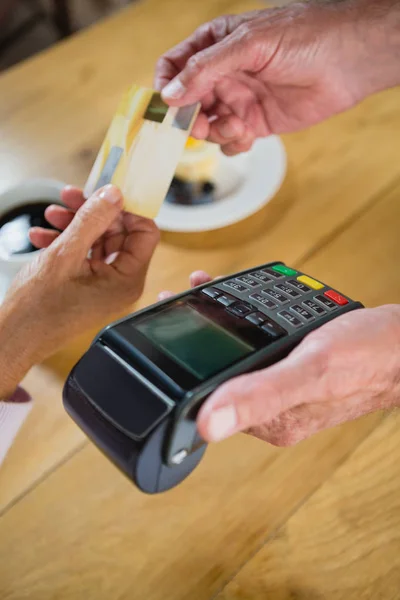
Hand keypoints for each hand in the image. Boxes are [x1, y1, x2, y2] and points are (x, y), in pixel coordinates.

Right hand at [0, 185, 158, 396]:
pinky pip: (84, 256)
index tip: (104, 192)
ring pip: (98, 242)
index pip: (146, 232)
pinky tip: (41, 235)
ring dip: (75, 224)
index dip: (126, 209)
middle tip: (69, 196)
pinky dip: (66, 242)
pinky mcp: (88, 287)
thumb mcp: (65, 254)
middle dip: (93, 212)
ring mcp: (105, 286)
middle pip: (120, 233)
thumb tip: (115, 194)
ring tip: (51, 213)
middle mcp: (121, 284)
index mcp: (127, 280)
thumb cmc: (37, 309)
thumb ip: (92, 220)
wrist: (13, 338)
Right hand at [156, 0, 399, 154]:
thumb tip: (171, 94)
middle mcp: (223, 74)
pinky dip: (234, 145)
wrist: (347, 62)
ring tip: (238, 126)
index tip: (167, 105)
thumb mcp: (249, 44)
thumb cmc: (303, 38)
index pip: (175, 66)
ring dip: (216, 132)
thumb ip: (206, 68)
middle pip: (187, 102)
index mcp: (215, 44)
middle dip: (190, 117)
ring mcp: (239, 100)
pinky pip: (231, 142)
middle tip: (200, 125)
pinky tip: (248, 136)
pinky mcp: (255, 123)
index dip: (166, 86)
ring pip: (208, 126)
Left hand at [159, 274, 399, 444]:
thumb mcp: (312, 369)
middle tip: (175, 302)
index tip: (164, 327)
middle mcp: (273, 408)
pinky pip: (257, 347)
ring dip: (214, 325)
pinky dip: (242, 322)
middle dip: (192, 337)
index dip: (181, 366)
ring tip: (200, 291)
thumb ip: (260, 394)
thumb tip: (207, 425)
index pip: (209, 400)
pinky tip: (239, 299)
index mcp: (271, 419)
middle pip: (217, 375)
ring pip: (236, 357)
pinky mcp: (294, 369)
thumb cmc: (369, 355)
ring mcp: (283, 387)